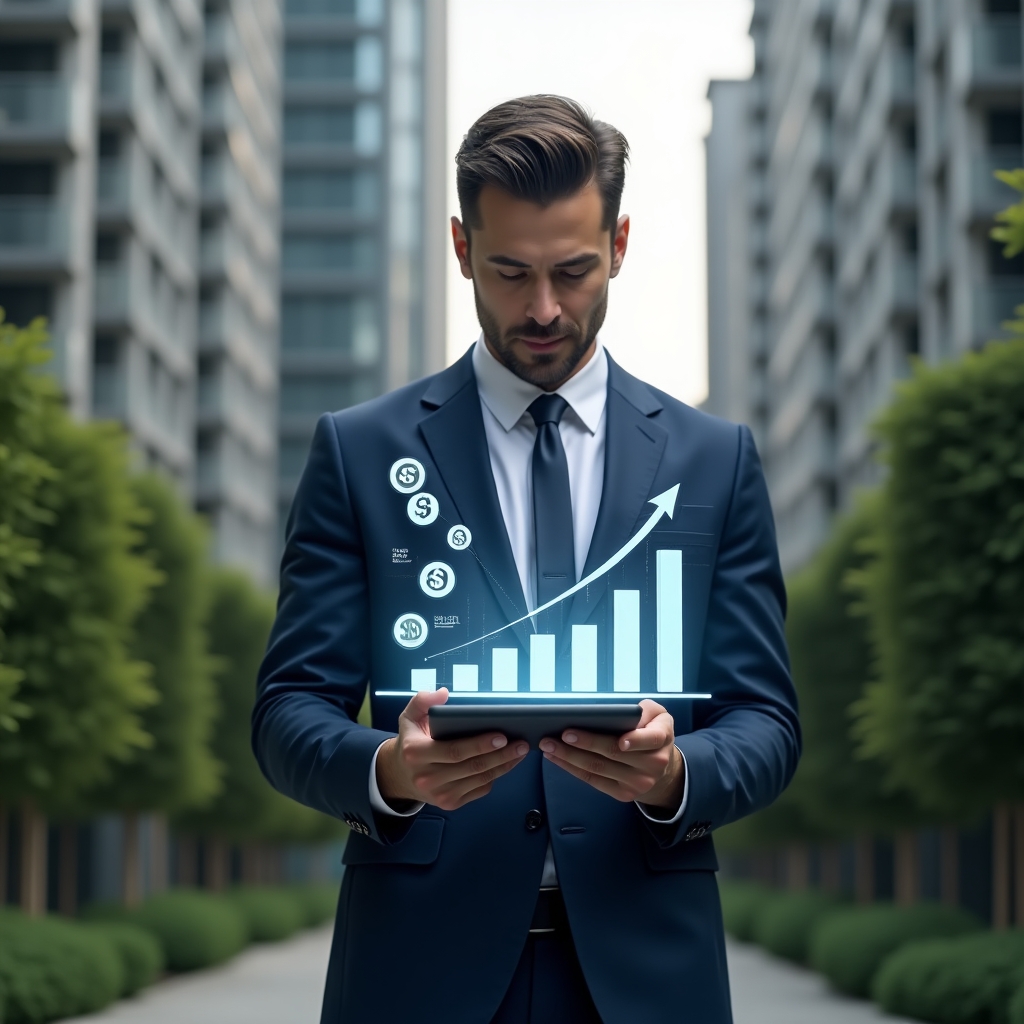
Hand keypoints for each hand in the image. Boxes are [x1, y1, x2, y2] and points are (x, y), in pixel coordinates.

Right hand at [375, 688, 528, 811]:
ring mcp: (440, 794)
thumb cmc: (411, 741)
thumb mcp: (409, 716)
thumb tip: (443, 693)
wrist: (400, 775)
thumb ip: (422, 701)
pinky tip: (507, 763)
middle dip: (501, 755)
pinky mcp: (451, 803)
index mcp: (416, 754)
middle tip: (521, 743)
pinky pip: (480, 789)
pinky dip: (496, 776)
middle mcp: (427, 777)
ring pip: (480, 779)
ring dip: (504, 766)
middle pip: (472, 767)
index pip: (454, 751)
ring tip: (520, 751)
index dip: (480, 745)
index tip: (501, 735)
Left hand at [539, 699, 683, 809]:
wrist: (662, 767)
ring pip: (599, 768)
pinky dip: (571, 768)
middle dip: (586, 743)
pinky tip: (556, 757)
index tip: (620, 740)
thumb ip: (645, 710)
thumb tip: (621, 713)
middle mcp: (653, 764)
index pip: (650, 739)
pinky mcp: (623, 794)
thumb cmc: (652, 731)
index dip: (636, 740)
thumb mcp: (658, 714)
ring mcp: (637, 783)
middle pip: (614, 754)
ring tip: (549, 745)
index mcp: (662, 739)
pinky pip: (593, 780)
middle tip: (562, 734)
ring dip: (570, 757)